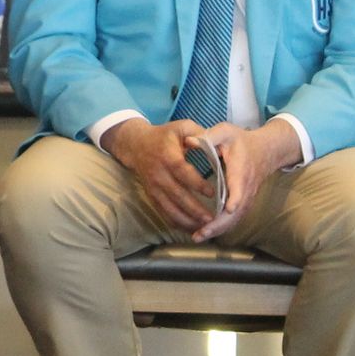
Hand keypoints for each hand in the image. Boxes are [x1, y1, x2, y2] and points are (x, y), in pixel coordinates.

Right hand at [102, 117, 218, 234]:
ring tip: (203, 227)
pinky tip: (190, 229)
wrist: (137, 145)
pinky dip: (176, 222)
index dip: (197, 183)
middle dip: (194, 209)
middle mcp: (158, 173)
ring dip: (186, 220)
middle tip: (212, 218)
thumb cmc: (165, 135)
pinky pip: (163, 212)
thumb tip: (217, 145)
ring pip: (169, 208)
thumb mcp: (182, 127)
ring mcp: (153, 187)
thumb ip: (200, 134)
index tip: (213, 192)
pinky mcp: (151, 196)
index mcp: (167, 155)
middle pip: (176, 195)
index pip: (182, 172)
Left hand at [193, 121, 301, 241]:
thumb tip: (189, 141)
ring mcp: (246, 198)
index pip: (240, 187)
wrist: (266, 150)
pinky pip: (234, 219)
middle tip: (200, 233)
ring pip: (235, 219)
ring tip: (197, 237)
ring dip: (217, 229)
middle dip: (219, 224)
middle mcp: (245, 188)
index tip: (229, 209)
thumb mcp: (226, 132)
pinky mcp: (244, 203)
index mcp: (240, 170)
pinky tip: (205, 233)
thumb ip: (208, 136)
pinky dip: (221, 228)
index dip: (236, 198)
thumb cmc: (242, 141)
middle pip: (236, 212)